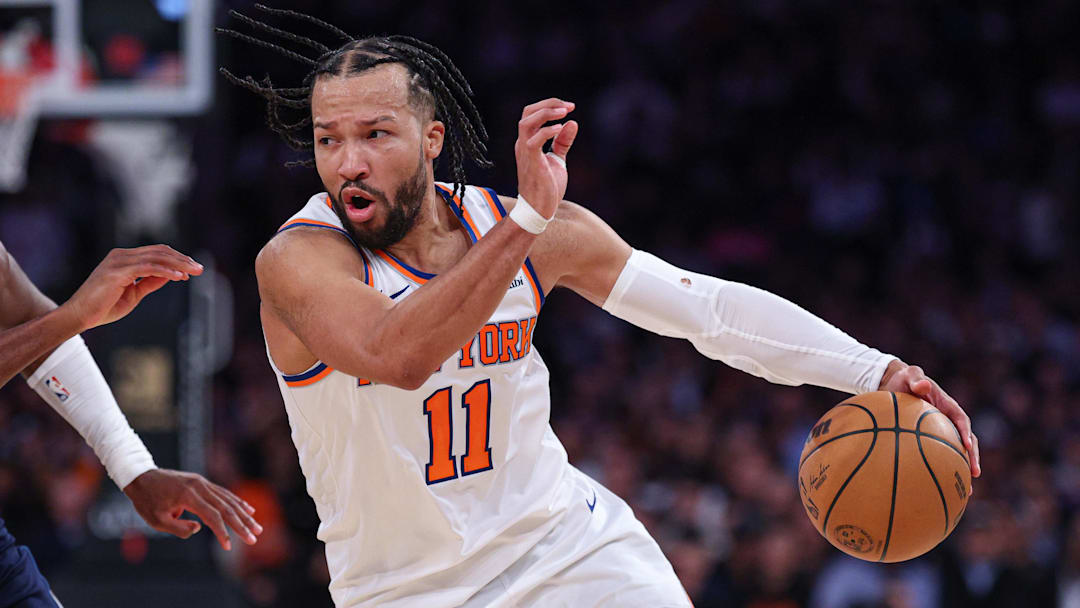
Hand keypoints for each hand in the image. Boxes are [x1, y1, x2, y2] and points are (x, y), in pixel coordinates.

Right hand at [60, 245, 203, 330]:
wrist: (79, 317)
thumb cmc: (103, 307)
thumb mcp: (134, 294)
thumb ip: (150, 282)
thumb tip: (170, 276)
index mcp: (123, 258)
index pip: (156, 252)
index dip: (176, 259)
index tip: (191, 269)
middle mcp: (120, 256)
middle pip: (159, 251)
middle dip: (182, 259)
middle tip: (200, 268)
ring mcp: (118, 262)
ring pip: (156, 257)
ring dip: (178, 264)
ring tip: (194, 271)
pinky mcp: (116, 272)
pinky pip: (147, 268)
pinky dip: (165, 271)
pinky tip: (178, 277)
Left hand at [123, 469, 262, 550]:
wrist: (142, 477)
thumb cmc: (147, 502)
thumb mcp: (156, 521)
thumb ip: (179, 528)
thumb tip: (199, 529)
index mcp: (188, 496)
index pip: (212, 516)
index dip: (222, 532)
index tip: (229, 547)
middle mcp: (200, 486)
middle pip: (226, 507)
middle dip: (242, 524)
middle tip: (255, 536)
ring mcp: (202, 482)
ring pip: (228, 499)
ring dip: (244, 514)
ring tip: (257, 526)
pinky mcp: (203, 482)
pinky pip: (224, 493)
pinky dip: (237, 502)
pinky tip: (248, 510)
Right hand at [513, 98, 578, 218]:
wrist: (539, 210)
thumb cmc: (546, 188)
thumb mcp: (558, 160)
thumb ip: (562, 142)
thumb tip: (572, 123)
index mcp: (528, 142)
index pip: (532, 114)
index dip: (550, 106)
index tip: (569, 107)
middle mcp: (523, 143)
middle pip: (528, 112)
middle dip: (549, 104)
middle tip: (568, 106)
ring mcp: (525, 152)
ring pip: (527, 121)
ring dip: (546, 112)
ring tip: (564, 112)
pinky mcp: (531, 162)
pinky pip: (534, 140)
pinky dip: (547, 130)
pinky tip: (560, 128)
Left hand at [879, 360, 980, 477]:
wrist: (895, 384)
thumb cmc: (903, 379)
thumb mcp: (909, 375)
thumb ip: (916, 379)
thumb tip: (924, 385)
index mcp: (947, 405)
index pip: (961, 419)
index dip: (966, 432)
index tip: (967, 445)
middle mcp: (948, 420)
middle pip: (966, 440)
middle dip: (972, 457)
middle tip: (975, 473)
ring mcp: (942, 430)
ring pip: (955, 452)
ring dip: (962, 468)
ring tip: (966, 490)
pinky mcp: (931, 439)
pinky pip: (939, 455)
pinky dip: (941, 469)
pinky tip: (937, 487)